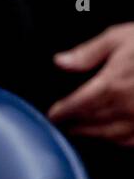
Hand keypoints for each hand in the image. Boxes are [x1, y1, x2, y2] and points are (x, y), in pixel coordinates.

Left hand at [48, 23, 133, 146]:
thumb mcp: (117, 38)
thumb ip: (87, 53)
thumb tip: (60, 62)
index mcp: (112, 84)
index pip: (78, 105)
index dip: (62, 112)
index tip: (52, 115)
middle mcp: (127, 107)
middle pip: (92, 122)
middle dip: (74, 124)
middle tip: (63, 125)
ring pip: (113, 135)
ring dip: (94, 135)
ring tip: (82, 131)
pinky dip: (119, 141)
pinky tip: (113, 136)